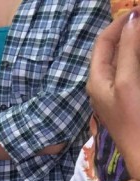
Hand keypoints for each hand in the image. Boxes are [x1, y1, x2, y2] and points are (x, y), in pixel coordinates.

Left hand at [88, 12, 139, 178]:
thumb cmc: (134, 119)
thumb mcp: (127, 81)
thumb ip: (127, 50)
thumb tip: (132, 19)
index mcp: (96, 80)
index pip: (104, 41)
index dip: (120, 22)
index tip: (139, 10)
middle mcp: (103, 85)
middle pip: (114, 48)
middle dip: (130, 33)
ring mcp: (117, 93)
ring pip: (126, 60)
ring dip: (135, 46)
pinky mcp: (129, 100)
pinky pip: (132, 72)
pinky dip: (138, 60)